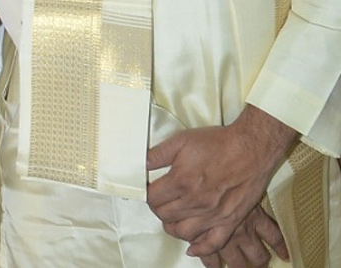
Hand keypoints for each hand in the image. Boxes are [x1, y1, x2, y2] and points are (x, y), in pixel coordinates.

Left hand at [147, 106, 294, 256]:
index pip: (152, 198)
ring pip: (183, 232)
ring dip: (173, 227)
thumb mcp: (181, 141)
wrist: (251, 149)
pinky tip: (192, 247)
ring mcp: (213, 214)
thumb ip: (157, 154)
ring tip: (173, 217)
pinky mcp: (230, 220)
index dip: (148, 193)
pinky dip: (201, 249)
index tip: (151, 189)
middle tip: (162, 200)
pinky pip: (213, 243)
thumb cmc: (218, 143)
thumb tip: (139, 163)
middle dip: (158, 208)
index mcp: (181, 181)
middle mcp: (196, 202)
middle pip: (165, 215)